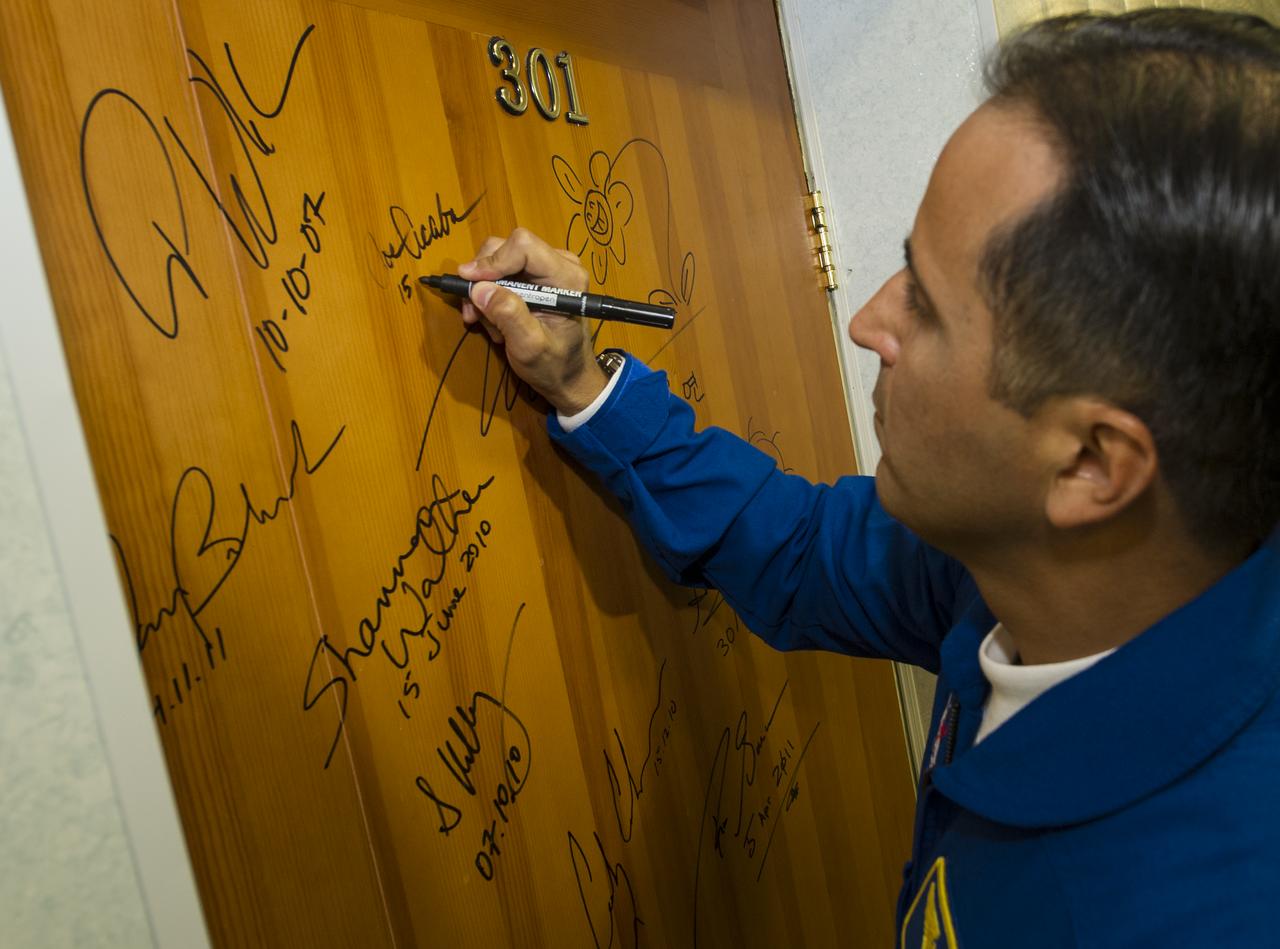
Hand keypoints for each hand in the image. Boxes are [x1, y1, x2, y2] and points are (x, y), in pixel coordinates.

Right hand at [457, 228, 607, 414]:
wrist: (568, 376)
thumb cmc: (554, 365)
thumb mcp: (529, 347)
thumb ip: (508, 315)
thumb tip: (480, 289)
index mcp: (567, 277)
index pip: (523, 246)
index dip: (492, 261)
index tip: (470, 283)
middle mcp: (559, 264)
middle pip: (506, 248)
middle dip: (483, 279)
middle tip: (473, 312)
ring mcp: (547, 268)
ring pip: (498, 259)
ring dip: (484, 291)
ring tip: (489, 324)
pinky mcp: (535, 276)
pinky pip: (501, 272)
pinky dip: (489, 294)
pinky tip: (494, 320)